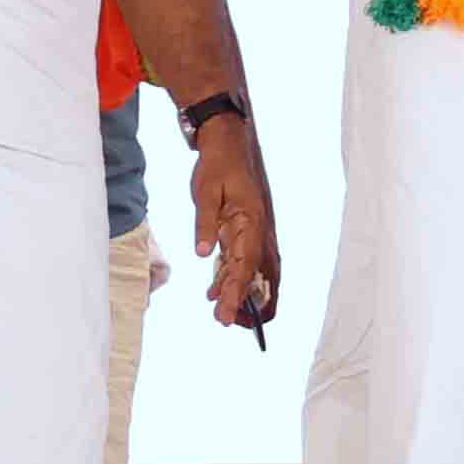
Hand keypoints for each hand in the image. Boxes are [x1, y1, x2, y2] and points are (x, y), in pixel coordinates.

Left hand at [189, 118, 282, 328]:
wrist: (229, 142)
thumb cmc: (218, 164)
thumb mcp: (205, 191)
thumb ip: (204, 223)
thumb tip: (203, 253)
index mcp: (251, 222)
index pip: (246, 266)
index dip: (236, 293)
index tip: (223, 315)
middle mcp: (260, 231)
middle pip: (260, 276)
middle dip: (247, 302)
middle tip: (224, 322)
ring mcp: (256, 232)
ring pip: (256, 272)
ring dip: (240, 293)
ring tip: (220, 312)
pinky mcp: (247, 230)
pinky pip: (246, 261)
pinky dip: (234, 278)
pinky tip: (214, 289)